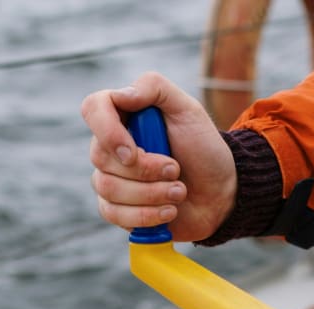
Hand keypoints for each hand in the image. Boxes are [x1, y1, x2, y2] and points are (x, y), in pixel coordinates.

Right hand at [82, 72, 237, 241]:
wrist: (220, 191)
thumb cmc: (203, 148)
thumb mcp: (188, 109)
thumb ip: (155, 88)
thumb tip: (121, 95)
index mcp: (124, 116)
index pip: (92, 109)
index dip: (108, 132)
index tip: (134, 152)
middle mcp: (111, 146)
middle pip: (101, 157)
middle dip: (146, 170)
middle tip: (177, 170)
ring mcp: (111, 178)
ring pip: (108, 189)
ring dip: (151, 194)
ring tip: (179, 192)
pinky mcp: (118, 209)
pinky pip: (114, 214)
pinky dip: (146, 215)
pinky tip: (169, 211)